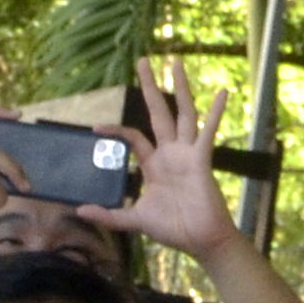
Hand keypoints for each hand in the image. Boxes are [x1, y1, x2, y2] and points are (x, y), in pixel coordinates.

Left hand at [92, 60, 237, 261]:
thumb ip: (110, 214)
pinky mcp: (202, 159)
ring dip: (180, 87)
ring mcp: (187, 153)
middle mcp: (170, 153)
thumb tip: (80, 210)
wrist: (201, 240)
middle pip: (158, 112)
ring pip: (183, 113)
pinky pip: (208, 131)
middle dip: (149, 87)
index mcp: (154, 165)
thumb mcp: (135, 220)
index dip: (115, 130)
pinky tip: (223, 92)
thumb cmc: (174, 229)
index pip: (133, 137)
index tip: (95, 128)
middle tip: (142, 61)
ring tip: (175, 62)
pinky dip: (216, 112)